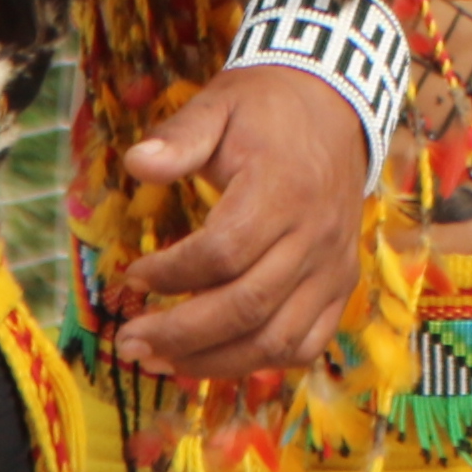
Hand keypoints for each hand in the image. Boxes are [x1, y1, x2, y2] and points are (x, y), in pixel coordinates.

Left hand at [107, 63, 382, 375]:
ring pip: (277, 339)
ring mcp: (333, 267)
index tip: (133, 276)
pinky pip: (307, 344)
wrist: (335, 107)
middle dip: (181, 334)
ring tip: (162, 364)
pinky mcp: (341, 285)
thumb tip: (135, 162)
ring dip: (215, 362)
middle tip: (130, 343)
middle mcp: (315, 237)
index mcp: (284, 190)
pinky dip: (261, 362)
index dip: (172, 273)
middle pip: (247, 306)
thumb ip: (180, 137)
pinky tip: (216, 360)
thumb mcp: (219, 106)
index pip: (223, 253)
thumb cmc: (265, 111)